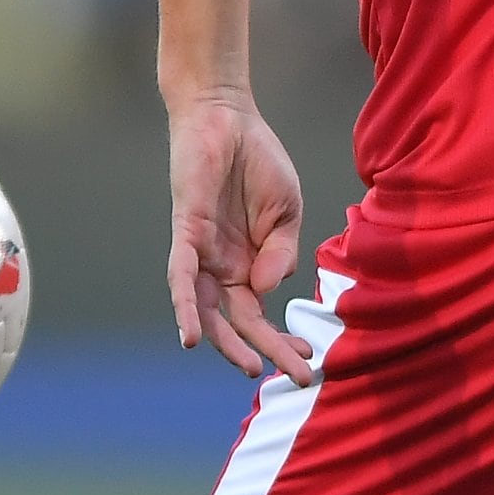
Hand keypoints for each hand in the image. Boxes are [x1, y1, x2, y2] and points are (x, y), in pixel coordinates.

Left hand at [164, 87, 317, 384]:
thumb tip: (269, 292)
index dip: (284, 340)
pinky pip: (182, 278)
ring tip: (251, 368)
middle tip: (296, 377)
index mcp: (249, 265)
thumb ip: (283, 253)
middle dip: (267, 350)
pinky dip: (185, 307)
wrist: (227, 117)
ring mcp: (203, 254)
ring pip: (210, 311)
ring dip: (228, 343)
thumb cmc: (257, 162)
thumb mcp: (287, 212)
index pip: (262, 315)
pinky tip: (191, 337)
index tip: (310, 359)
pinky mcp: (186, 234)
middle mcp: (222, 267)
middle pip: (240, 322)